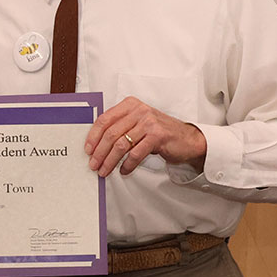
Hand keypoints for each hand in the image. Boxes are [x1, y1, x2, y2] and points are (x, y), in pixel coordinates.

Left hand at [85, 96, 206, 176]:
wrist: (189, 139)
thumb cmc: (160, 132)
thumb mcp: (138, 124)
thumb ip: (121, 127)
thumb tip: (97, 145)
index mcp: (130, 105)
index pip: (104, 119)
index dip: (93, 136)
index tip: (87, 149)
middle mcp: (139, 111)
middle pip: (111, 133)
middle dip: (99, 152)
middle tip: (93, 164)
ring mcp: (149, 122)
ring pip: (121, 144)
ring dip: (110, 160)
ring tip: (105, 170)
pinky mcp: (157, 136)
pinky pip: (136, 153)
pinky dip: (127, 164)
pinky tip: (124, 170)